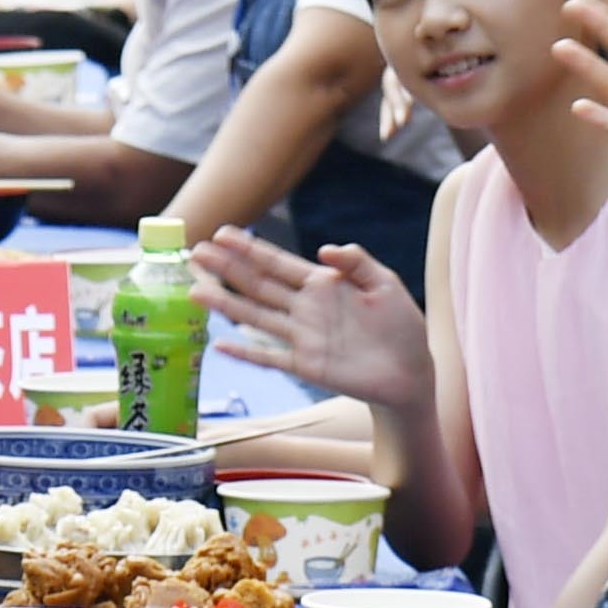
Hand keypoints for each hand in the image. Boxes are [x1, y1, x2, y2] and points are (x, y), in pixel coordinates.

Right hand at [190, 231, 435, 413]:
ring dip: (226, 305)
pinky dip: (245, 352)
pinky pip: (270, 358)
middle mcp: (305, 308)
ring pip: (256, 317)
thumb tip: (324, 248)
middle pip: (258, 285)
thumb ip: (357, 262)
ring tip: (195, 291)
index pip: (278, 262)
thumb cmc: (402, 326)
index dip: (250, 248)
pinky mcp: (306, 366)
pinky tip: (219, 345)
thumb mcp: (386, 284)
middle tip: (196, 253)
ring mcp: (302, 337)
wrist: (413, 373)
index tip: (222, 234)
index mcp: (321, 284)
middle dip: (227, 269)